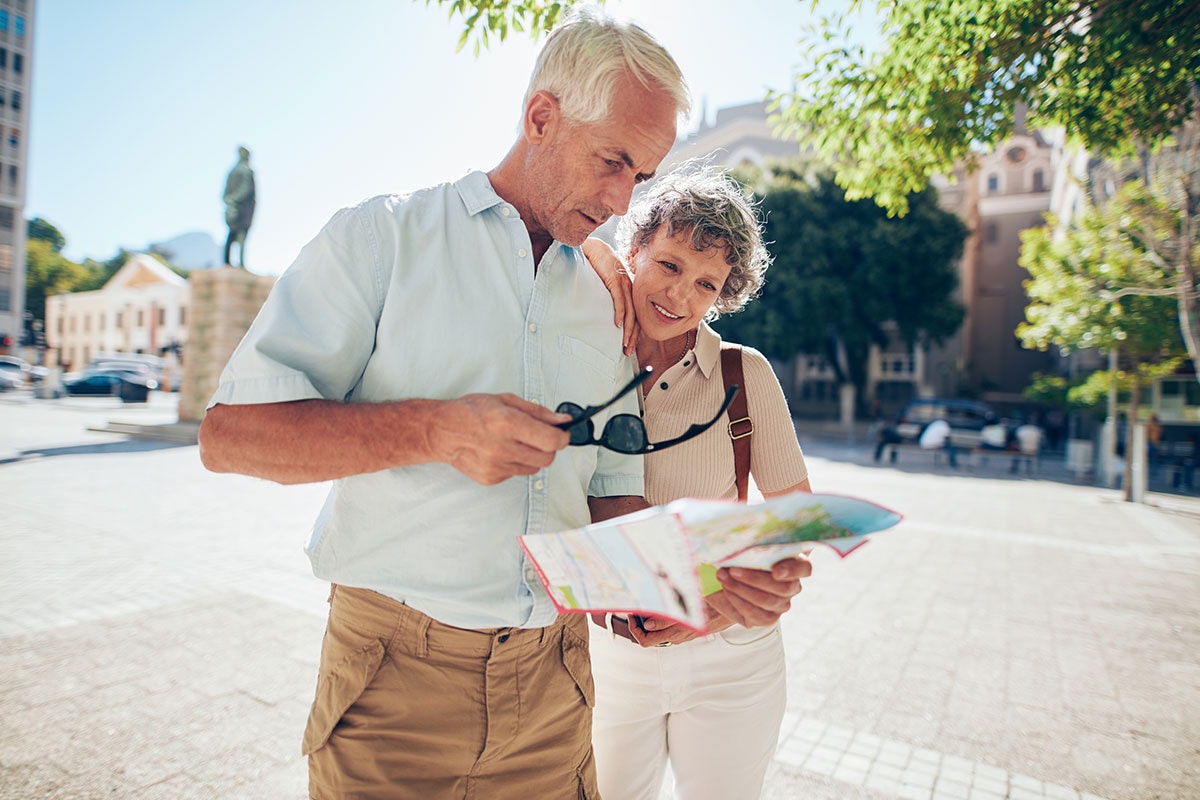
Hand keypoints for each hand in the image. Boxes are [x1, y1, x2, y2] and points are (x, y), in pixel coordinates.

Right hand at [429, 393, 570, 484]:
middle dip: (548, 447)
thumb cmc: (470, 412)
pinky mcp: (490, 478)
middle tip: (538, 437)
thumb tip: (562, 420)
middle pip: (547, 458)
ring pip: (534, 468)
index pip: (552, 440)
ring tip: (514, 442)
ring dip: (531, 456)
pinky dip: (514, 464)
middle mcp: (502, 447)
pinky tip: (500, 452)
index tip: (562, 434)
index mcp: (507, 423)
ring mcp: (496, 466)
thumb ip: (538, 412)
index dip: (562, 437)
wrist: (441, 431)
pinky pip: (516, 474)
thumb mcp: (505, 400)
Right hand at [582, 237, 638, 354]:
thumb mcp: (606, 284)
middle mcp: (629, 288)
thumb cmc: (598, 265)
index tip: (630, 346)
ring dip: (627, 329)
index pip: (635, 315)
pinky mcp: (613, 278)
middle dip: (632, 336)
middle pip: (635, 316)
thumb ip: (609, 297)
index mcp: (628, 291)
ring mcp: (622, 283)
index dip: (634, 332)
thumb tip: (606, 315)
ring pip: (629, 310)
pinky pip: (618, 298)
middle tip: (628, 352)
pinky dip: (619, 312)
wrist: (593, 247)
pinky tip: (617, 324)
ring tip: (624, 343)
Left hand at [629, 603, 734, 646]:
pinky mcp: (690, 629)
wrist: (737, 608)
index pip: (645, 640)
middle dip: (638, 625)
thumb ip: (668, 618)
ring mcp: (684, 634)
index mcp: (676, 633)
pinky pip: (670, 628)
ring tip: (647, 604)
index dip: (634, 629)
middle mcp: (678, 636)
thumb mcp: (688, 610)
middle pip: (649, 638)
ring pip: (659, 633)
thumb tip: (647, 624)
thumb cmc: (716, 606)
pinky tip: (663, 606)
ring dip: (650, 620)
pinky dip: (661, 619)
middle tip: (635, 609)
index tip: (631, 614)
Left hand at [706, 556, 810, 627]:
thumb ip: (750, 546)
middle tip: (732, 569)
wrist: (728, 580)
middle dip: (755, 578)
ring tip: (723, 576)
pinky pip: (753, 612)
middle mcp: (792, 586)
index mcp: (794, 564)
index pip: (804, 568)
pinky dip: (736, 599)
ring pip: (766, 600)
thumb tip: (737, 543)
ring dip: (740, 588)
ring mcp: (781, 604)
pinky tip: (726, 588)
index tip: (775, 571)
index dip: (792, 570)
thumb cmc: (741, 558)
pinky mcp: (767, 618)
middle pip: (784, 588)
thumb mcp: (746, 548)